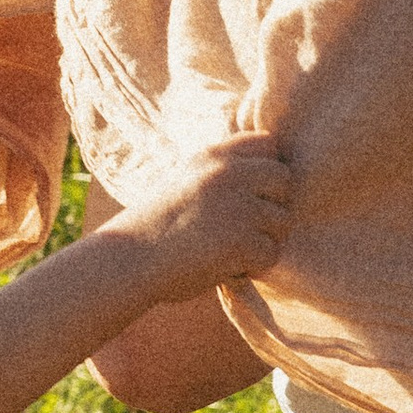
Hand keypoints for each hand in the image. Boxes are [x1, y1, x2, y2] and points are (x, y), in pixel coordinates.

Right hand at [100, 132, 294, 301]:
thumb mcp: (186, 180)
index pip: (269, 145)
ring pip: (283, 221)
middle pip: (285, 181)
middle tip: (245, 228)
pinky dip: (253, 267)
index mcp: (214, 155)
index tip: (251, 194)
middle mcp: (229, 173)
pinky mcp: (242, 240)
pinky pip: (271, 254)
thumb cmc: (154, 226)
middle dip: (272, 206)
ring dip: (263, 240)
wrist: (127, 259)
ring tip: (230, 249)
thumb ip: (221, 173)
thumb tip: (270, 178)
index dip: (267, 172)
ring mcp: (238, 206)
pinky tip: (226, 266)